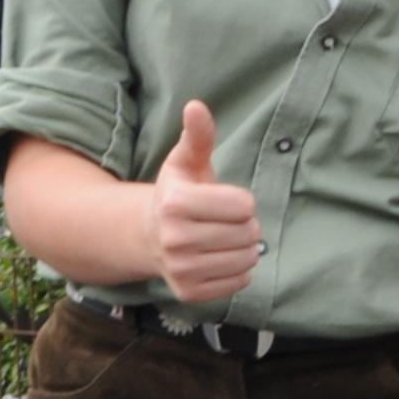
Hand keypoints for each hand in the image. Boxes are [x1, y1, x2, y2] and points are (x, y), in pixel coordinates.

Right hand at [149, 101, 260, 307]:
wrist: (149, 236)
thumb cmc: (178, 194)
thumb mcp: (186, 162)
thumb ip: (197, 136)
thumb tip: (196, 105)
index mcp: (175, 203)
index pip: (245, 206)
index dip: (240, 201)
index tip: (220, 200)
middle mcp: (174, 239)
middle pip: (249, 233)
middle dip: (243, 225)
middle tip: (220, 222)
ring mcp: (180, 269)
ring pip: (247, 259)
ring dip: (243, 248)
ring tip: (219, 239)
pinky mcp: (190, 293)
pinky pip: (241, 281)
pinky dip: (238, 270)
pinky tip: (216, 258)